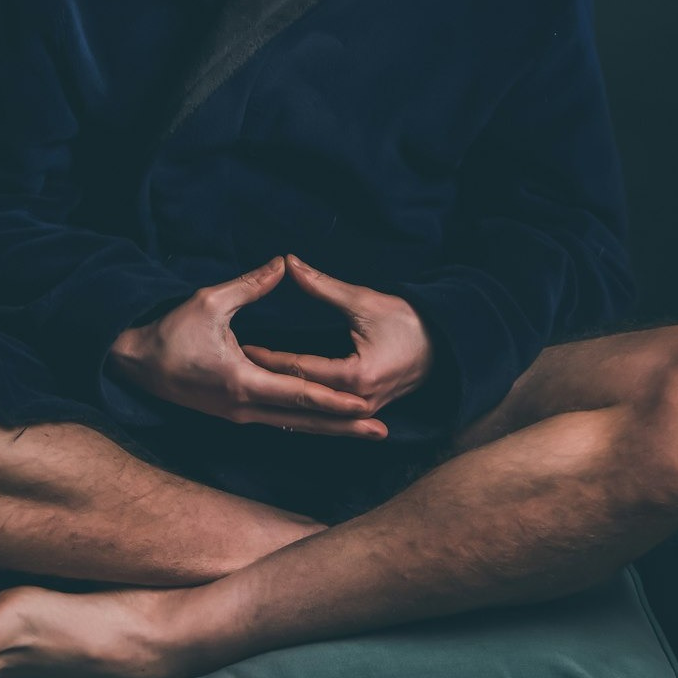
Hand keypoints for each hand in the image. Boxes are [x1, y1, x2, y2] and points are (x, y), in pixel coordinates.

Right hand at [108, 256, 388, 438]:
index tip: (367, 404)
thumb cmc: (169, 332)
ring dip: (330, 430)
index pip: (299, 394)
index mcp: (242, 381)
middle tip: (382, 433)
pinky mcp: (234, 414)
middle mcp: (244, 407)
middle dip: (345, 426)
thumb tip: (284, 263)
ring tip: (365, 433)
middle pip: (304, 421)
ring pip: (293, 426)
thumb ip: (251, 285)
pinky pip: (278, 423)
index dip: (335, 400)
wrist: (134, 364)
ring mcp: (239, 416)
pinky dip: (306, 424)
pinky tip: (326, 425)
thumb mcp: (210, 301)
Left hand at [239, 254, 434, 416]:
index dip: (268, 356)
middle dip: (266, 380)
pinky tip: (276, 404)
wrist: (446, 346)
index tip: (240, 346)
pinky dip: (299, 408)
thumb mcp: (364, 301)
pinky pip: (323, 414)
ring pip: (309, 411)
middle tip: (231, 369)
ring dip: (279, 400)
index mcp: (356, 376)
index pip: (299, 368)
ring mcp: (362, 412)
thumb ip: (322, 286)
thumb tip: (288, 264)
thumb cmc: (408, 321)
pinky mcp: (364, 412)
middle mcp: (357, 401)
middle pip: (299, 393)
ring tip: (243, 392)